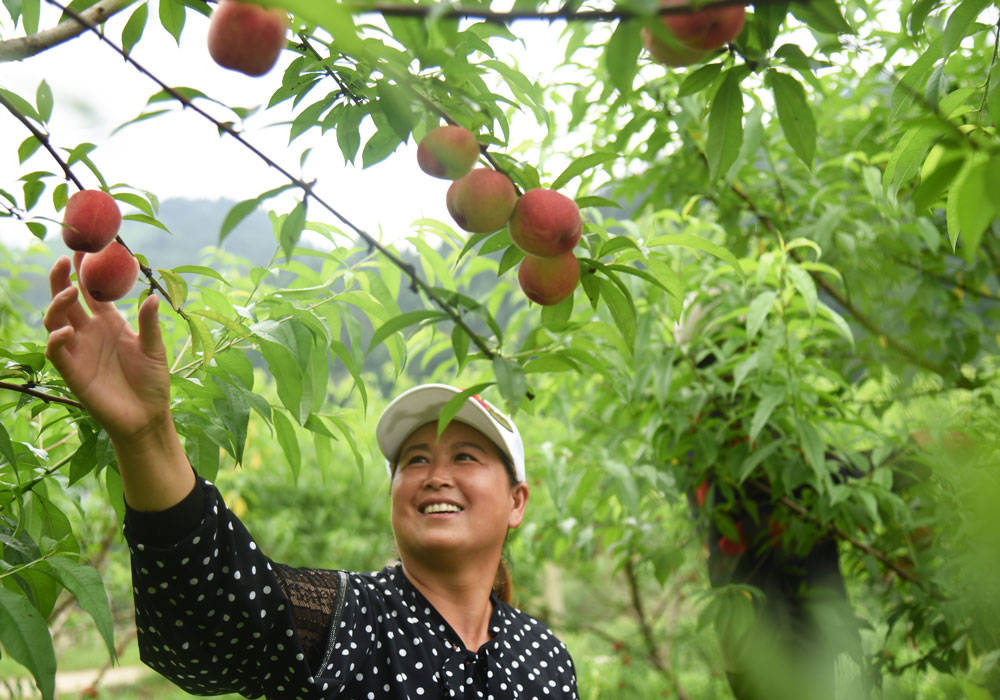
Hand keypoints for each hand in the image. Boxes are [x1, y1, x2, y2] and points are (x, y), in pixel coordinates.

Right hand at [44, 254, 170, 442]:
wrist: (147, 417)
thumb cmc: (153, 382)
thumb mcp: (155, 349)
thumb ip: (150, 324)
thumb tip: (152, 296)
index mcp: (110, 323)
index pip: (93, 292)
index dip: (86, 272)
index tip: (83, 249)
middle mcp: (90, 332)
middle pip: (68, 300)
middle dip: (62, 279)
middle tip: (63, 260)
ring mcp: (79, 350)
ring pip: (55, 321)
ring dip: (57, 304)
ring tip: (70, 292)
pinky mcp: (72, 371)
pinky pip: (56, 351)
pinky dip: (56, 338)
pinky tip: (66, 330)